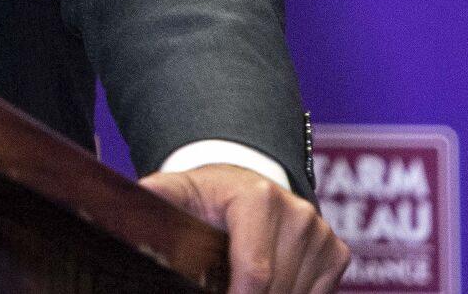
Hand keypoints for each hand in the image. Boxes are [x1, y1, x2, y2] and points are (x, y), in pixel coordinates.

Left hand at [141, 164, 348, 293]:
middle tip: (221, 286)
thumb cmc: (207, 195)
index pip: (255, 272)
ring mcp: (321, 233)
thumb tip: (132, 202)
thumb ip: (157, 198)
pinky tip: (267, 285)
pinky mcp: (336, 252)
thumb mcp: (178, 191)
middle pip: (276, 289)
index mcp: (259, 198)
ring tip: (236, 281)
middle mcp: (298, 213)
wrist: (245, 184)